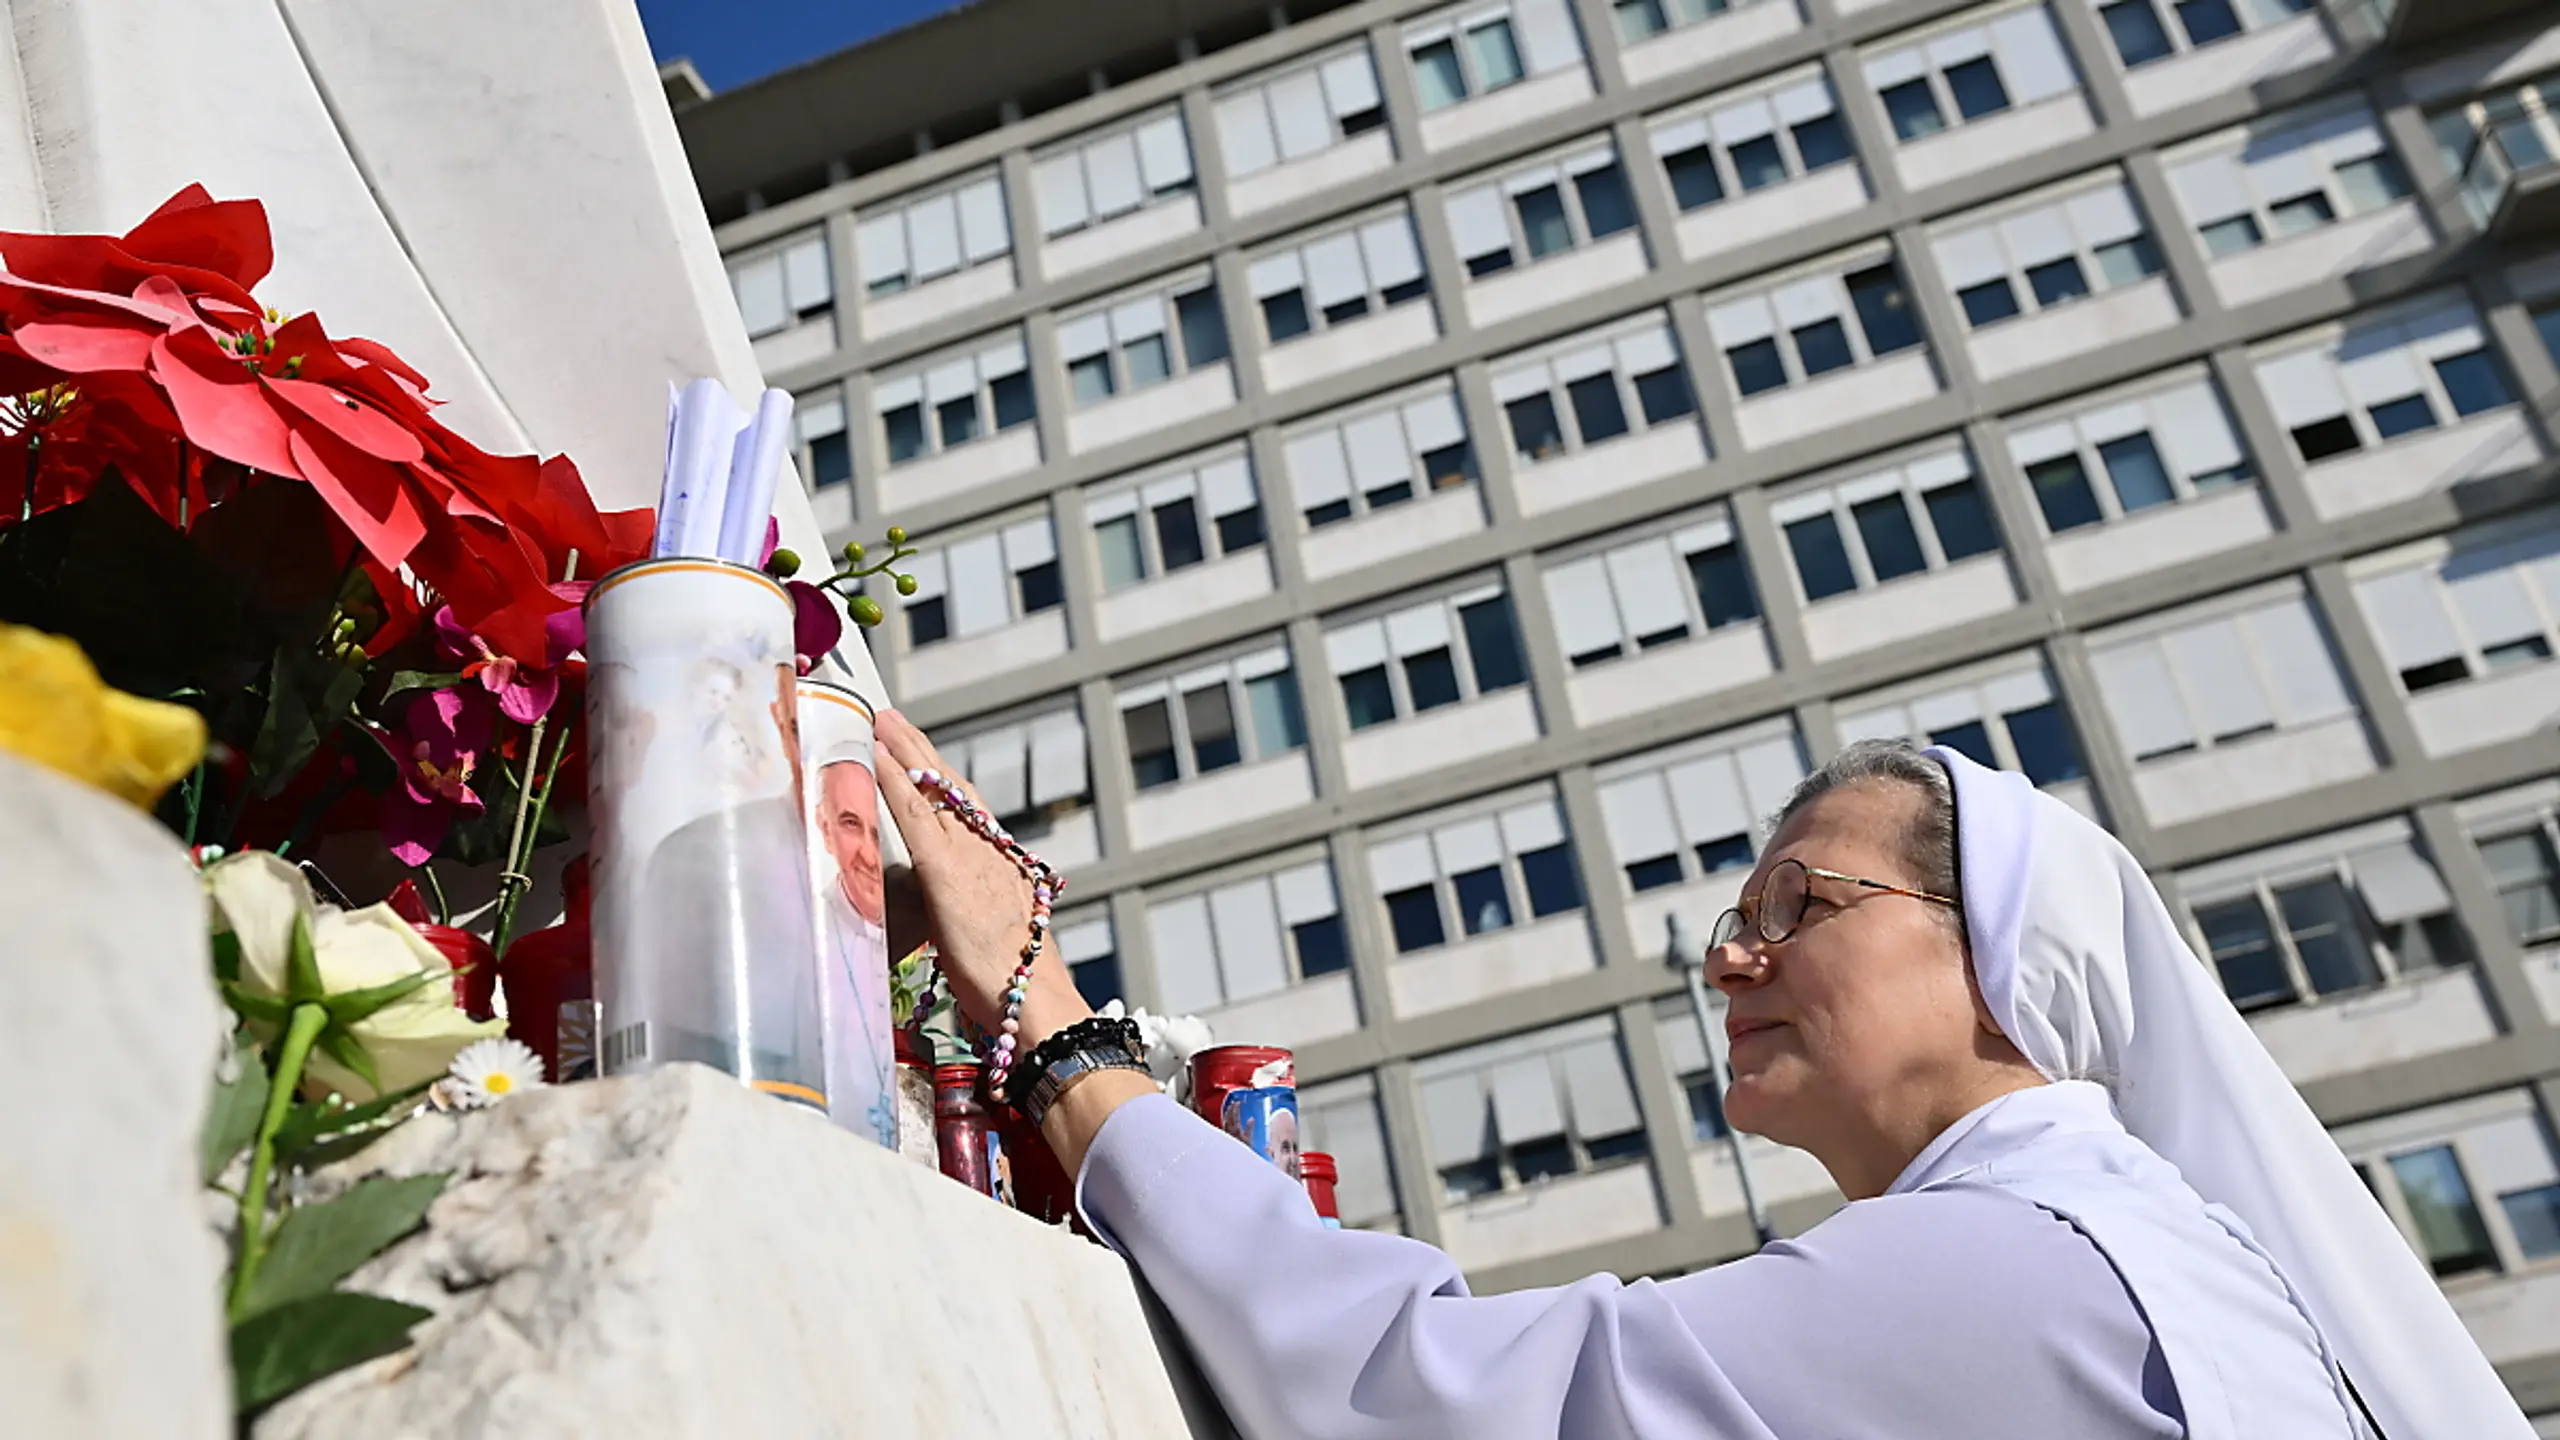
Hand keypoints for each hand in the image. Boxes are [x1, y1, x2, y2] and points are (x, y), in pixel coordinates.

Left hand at [874, 710, 1092, 1047]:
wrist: (1033, 997)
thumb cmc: (1013, 980)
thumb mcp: (996, 933)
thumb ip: (974, 911)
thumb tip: (955, 910)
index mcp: (1000, 864)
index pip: (969, 809)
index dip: (944, 779)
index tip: (926, 755)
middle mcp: (987, 848)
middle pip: (951, 786)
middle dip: (922, 750)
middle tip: (894, 719)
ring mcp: (966, 854)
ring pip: (930, 788)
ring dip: (903, 750)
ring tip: (881, 722)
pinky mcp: (944, 869)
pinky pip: (913, 813)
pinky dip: (893, 780)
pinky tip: (876, 757)